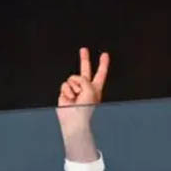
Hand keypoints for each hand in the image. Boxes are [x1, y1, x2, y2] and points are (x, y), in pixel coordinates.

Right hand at [57, 47, 109, 161]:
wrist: (74, 119)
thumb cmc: (85, 108)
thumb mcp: (90, 89)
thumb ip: (84, 79)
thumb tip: (75, 80)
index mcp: (96, 88)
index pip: (101, 73)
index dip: (103, 64)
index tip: (105, 55)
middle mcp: (86, 88)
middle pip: (85, 70)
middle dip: (84, 59)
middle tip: (84, 50)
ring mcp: (75, 90)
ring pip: (72, 78)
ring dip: (74, 86)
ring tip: (76, 96)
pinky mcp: (65, 92)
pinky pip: (65, 84)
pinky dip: (67, 91)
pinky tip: (70, 98)